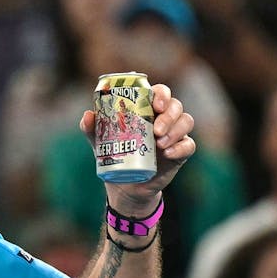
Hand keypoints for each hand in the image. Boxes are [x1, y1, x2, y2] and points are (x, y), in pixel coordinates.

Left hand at [81, 83, 194, 213]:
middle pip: (176, 106)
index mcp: (147, 109)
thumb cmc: (114, 154)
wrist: (124, 184)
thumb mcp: (100, 141)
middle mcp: (164, 118)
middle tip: (156, 130)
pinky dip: (181, 147)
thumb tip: (88, 116)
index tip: (155, 104)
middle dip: (168, 115)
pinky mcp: (180, 153)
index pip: (161, 93)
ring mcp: (174, 135)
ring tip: (159, 143)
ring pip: (186, 122)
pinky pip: (189, 145)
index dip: (162, 94)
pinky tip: (168, 153)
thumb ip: (92, 128)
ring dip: (175, 131)